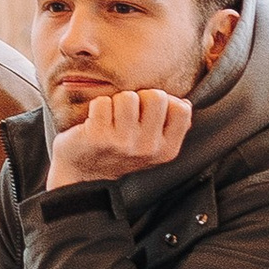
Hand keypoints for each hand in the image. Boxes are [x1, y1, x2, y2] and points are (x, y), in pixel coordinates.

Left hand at [47, 88, 192, 186]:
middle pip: (156, 96)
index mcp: (167, 150)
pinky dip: (97, 107)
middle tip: (127, 113)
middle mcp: (148, 148)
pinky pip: (102, 102)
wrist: (83, 172)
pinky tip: (95, 122)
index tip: (149, 112)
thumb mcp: (153, 146)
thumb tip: (185, 103)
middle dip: (140, 97)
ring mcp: (123, 143)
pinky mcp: (98, 136)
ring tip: (111, 119)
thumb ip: (172, 127)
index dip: (165, 101)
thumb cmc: (120, 152)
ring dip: (116, 102)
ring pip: (127, 97)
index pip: (181, 108)